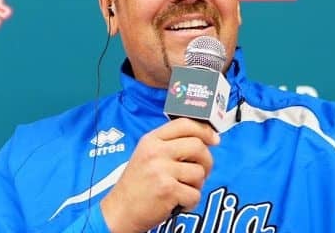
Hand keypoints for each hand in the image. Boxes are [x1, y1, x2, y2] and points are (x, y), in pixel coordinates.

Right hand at [100, 118, 219, 232]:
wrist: (120, 211)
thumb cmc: (137, 185)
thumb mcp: (146, 155)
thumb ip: (170, 145)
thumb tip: (205, 139)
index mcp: (151, 140)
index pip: (184, 124)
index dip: (204, 130)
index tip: (214, 139)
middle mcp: (155, 152)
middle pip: (198, 146)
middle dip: (207, 161)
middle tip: (202, 173)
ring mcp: (161, 170)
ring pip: (199, 172)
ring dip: (196, 185)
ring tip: (181, 190)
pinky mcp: (168, 190)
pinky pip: (195, 194)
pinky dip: (190, 202)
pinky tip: (178, 203)